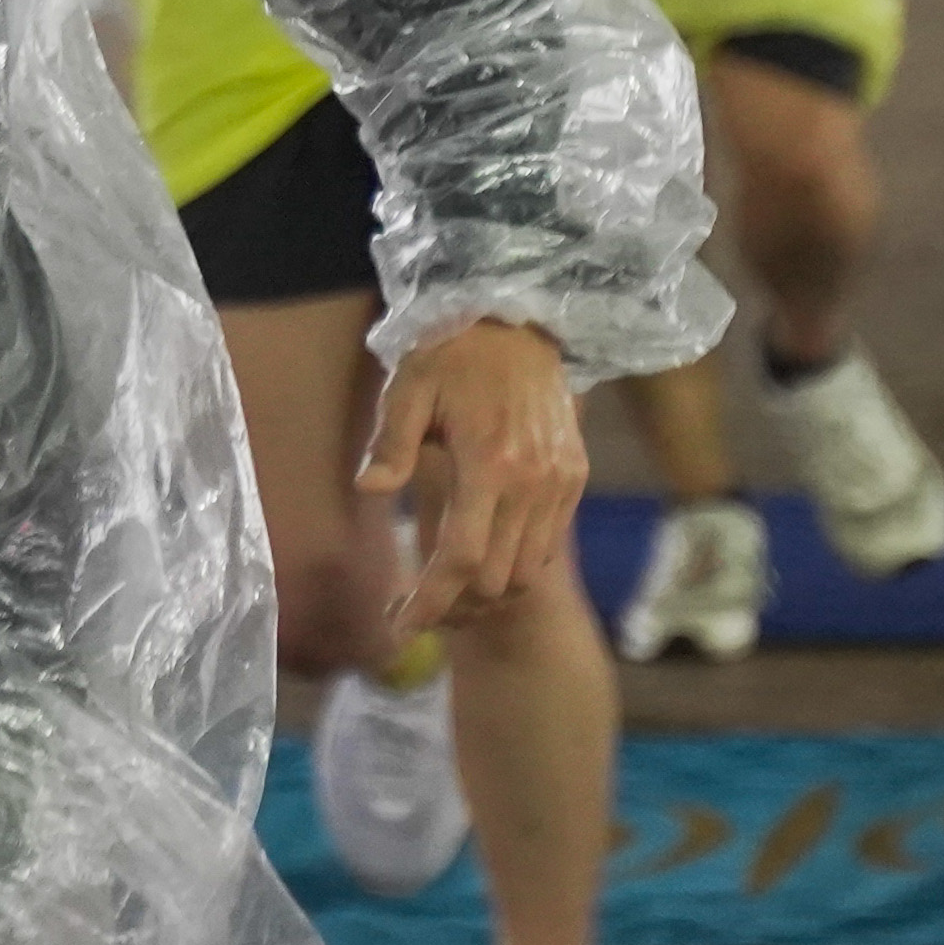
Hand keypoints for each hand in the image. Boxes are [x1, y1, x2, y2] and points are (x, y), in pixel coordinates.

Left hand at [361, 319, 583, 631]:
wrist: (519, 319)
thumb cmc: (451, 352)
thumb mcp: (408, 387)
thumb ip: (392, 443)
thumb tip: (369, 489)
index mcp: (489, 462)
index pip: (460, 556)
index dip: (429, 600)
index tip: (399, 625)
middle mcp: (533, 481)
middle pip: (494, 578)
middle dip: (452, 605)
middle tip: (412, 604)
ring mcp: (560, 482)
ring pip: (525, 571)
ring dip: (483, 590)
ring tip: (441, 586)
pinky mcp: (573, 477)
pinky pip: (545, 545)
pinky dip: (513, 563)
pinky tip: (478, 550)